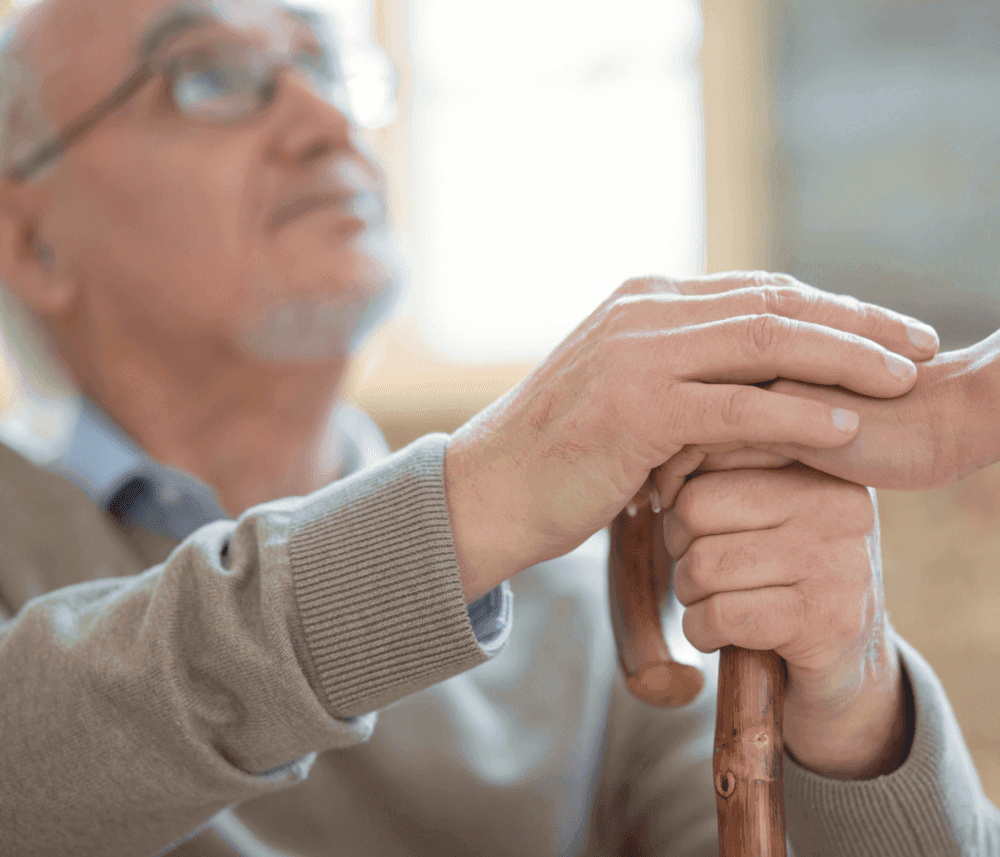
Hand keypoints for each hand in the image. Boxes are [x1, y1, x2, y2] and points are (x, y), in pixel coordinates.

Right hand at [445, 271, 938, 600]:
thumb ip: (681, 370)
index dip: (832, 310)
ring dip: (845, 360)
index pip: (759, 291)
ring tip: (903, 381)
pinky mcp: (635, 407)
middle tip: (921, 346)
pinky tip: (845, 428)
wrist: (488, 491)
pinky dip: (797, 414)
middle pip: (775, 305)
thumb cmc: (562, 455)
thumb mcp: (624, 393)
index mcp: (645, 303)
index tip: (887, 333)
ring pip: (765, 343)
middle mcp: (643, 314)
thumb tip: (750, 377)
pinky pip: (736, 406)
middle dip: (859, 324)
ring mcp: (637, 355)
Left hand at [663, 463, 912, 778]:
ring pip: (703, 565)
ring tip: (720, 600)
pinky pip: (720, 615)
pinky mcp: (825, 621)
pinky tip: (723, 634)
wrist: (849, 666)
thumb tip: (661, 467)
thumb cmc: (786, 576)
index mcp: (820, 464)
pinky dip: (701, 631)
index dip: (680, 493)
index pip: (711, 449)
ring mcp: (837, 563)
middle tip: (707, 570)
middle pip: (695, 508)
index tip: (694, 524)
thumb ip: (724, 471)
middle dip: (680, 549)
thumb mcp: (768, 509)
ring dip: (690, 595)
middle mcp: (837, 504)